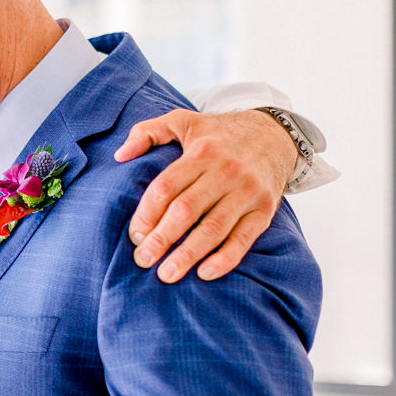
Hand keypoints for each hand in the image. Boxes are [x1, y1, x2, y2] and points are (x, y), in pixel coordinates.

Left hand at [114, 109, 296, 282]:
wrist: (276, 135)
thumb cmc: (219, 134)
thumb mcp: (183, 121)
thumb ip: (148, 132)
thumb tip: (120, 155)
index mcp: (201, 153)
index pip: (166, 187)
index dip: (147, 213)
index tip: (135, 235)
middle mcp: (226, 172)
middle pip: (186, 210)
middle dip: (162, 238)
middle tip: (142, 259)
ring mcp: (247, 192)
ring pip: (213, 228)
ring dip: (188, 254)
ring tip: (166, 274)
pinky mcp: (265, 210)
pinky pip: (244, 238)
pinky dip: (225, 259)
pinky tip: (205, 273)